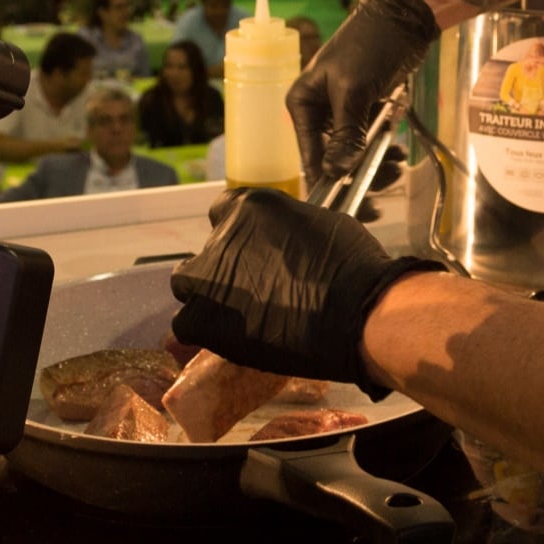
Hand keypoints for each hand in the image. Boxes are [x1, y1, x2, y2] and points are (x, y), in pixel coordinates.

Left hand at [169, 188, 443, 389]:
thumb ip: (287, 230)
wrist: (357, 315)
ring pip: (190, 285)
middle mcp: (222, 236)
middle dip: (223, 268)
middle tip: (250, 288)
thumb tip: (282, 243)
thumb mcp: (320, 224)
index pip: (226, 211)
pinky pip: (187, 324)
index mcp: (250, 206)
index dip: (239, 235)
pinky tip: (230, 337)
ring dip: (209, 297)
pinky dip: (204, 330)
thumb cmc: (353, 267)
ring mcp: (209, 278)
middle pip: (207, 252)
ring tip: (239, 316)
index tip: (252, 252)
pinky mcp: (204, 318)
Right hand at [286, 0, 440, 185]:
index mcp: (303, 104)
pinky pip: (368, 143)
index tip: (350, 203)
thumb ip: (345, 134)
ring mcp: (342, 114)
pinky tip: (397, 152)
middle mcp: (318, 112)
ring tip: (397, 162)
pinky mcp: (364, 113)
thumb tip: (336, 173)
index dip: (328, 182)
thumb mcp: (353, 91)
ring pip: (353, 155)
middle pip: (333, 160)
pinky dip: (383, 151)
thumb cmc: (369, 46)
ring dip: (375, 164)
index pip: (309, 155)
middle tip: (388, 175)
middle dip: (360, 172)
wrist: (402, 19)